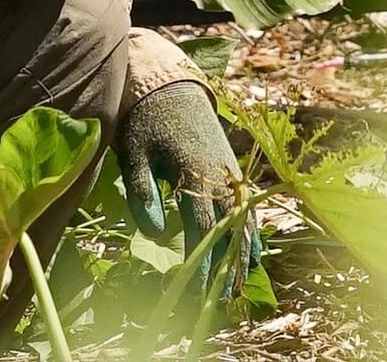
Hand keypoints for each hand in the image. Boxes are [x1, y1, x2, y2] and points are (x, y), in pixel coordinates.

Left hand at [117, 80, 259, 293]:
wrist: (172, 85)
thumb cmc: (146, 120)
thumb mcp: (134, 153)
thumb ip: (141, 192)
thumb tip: (155, 233)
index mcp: (194, 170)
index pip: (203, 226)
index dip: (203, 260)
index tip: (199, 291)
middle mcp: (219, 172)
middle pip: (230, 227)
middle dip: (228, 266)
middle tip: (224, 300)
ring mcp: (229, 168)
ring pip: (245, 217)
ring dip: (244, 251)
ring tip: (241, 283)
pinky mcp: (231, 166)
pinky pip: (247, 203)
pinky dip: (251, 229)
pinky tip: (252, 250)